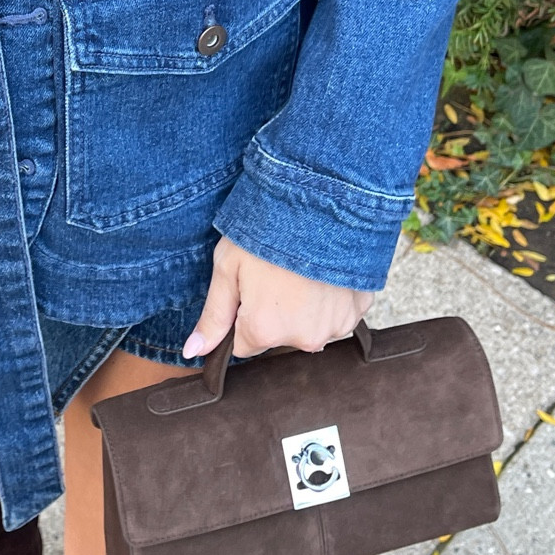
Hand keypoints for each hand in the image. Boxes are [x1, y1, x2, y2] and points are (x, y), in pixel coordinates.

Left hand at [183, 236, 373, 360]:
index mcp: (265, 330)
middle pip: (278, 336)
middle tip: (275, 274)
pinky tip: (325, 272)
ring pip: (309, 327)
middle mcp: (303, 338)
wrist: (324, 202)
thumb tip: (193, 352)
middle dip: (274, 313)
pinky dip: (331, 298)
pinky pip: (338, 314)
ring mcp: (336, 326)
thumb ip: (213, 315)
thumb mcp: (227, 267)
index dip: (243, 316)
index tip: (249, 287)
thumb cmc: (268, 229)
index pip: (243, 344)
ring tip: (302, 270)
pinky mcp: (360, 310)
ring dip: (305, 308)